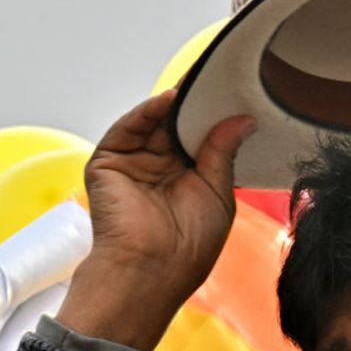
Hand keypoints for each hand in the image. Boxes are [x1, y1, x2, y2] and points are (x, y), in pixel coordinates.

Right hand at [57, 89, 256, 350]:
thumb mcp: (218, 194)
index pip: (198, 139)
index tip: (233, 96)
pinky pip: (128, 128)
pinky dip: (148, 111)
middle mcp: (158, 171)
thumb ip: (224, 153)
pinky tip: (169, 100)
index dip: (213, 119)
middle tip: (216, 79)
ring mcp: (132, 165)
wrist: (152, 270)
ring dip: (173, 103)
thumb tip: (243, 120)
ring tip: (197, 83)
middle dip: (194, 105)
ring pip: (153, 123)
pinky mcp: (108, 163)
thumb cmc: (188, 249)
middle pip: (175, 126)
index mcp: (185, 181)